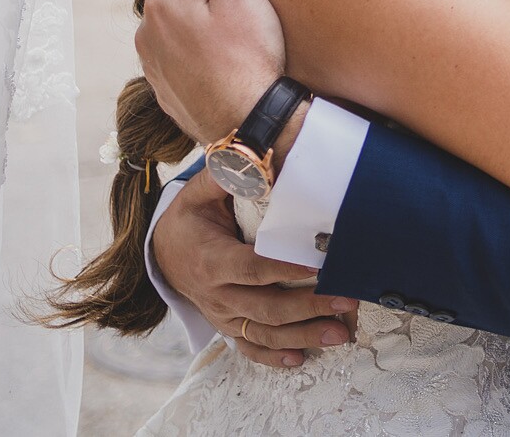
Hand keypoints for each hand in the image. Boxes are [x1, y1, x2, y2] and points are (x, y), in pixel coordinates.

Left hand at [136, 0, 288, 143]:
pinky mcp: (165, 89)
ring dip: (195, 11)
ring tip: (230, 15)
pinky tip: (221, 50)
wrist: (246, 124)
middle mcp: (146, 33)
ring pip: (172, 21)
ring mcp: (152, 64)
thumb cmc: (249, 58)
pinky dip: (194, 41)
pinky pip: (176, 51)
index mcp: (161, 4)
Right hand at [151, 169, 356, 367]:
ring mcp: (223, 315)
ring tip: (340, 334)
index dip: (284, 269)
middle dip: (309, 307)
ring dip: (303, 336)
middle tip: (347, 302)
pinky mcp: (227, 327)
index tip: (318, 266)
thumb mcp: (201, 193)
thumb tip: (253, 151)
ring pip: (263, 333)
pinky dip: (273, 357)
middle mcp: (217, 294)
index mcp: (212, 260)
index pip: (253, 268)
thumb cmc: (190, 218)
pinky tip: (301, 359)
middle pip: (266, 307)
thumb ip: (228, 175)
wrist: (162, 253)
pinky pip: (249, 348)